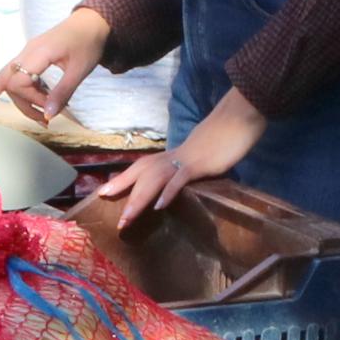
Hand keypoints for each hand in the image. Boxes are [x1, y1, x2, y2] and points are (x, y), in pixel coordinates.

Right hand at [0, 9, 110, 124]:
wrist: (92, 21)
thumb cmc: (88, 42)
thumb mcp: (79, 70)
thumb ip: (63, 92)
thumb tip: (49, 115)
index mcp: (38, 52)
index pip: (18, 81)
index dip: (31, 99)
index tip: (51, 107)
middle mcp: (27, 51)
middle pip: (5, 81)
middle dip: (17, 104)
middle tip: (41, 121)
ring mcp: (27, 52)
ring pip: (10, 80)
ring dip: (23, 100)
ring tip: (44, 116)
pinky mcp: (31, 55)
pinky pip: (19, 75)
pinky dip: (26, 91)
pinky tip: (41, 100)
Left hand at [102, 89, 268, 228]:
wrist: (236, 121)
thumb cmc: (219, 141)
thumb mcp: (198, 158)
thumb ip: (185, 170)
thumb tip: (177, 184)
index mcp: (170, 156)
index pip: (140, 168)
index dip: (122, 179)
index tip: (103, 192)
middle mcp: (171, 157)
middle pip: (141, 174)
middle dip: (124, 192)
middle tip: (112, 214)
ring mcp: (184, 160)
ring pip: (155, 179)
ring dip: (140, 199)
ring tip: (127, 218)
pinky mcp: (199, 164)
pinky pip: (180, 179)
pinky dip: (168, 192)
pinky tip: (159, 206)